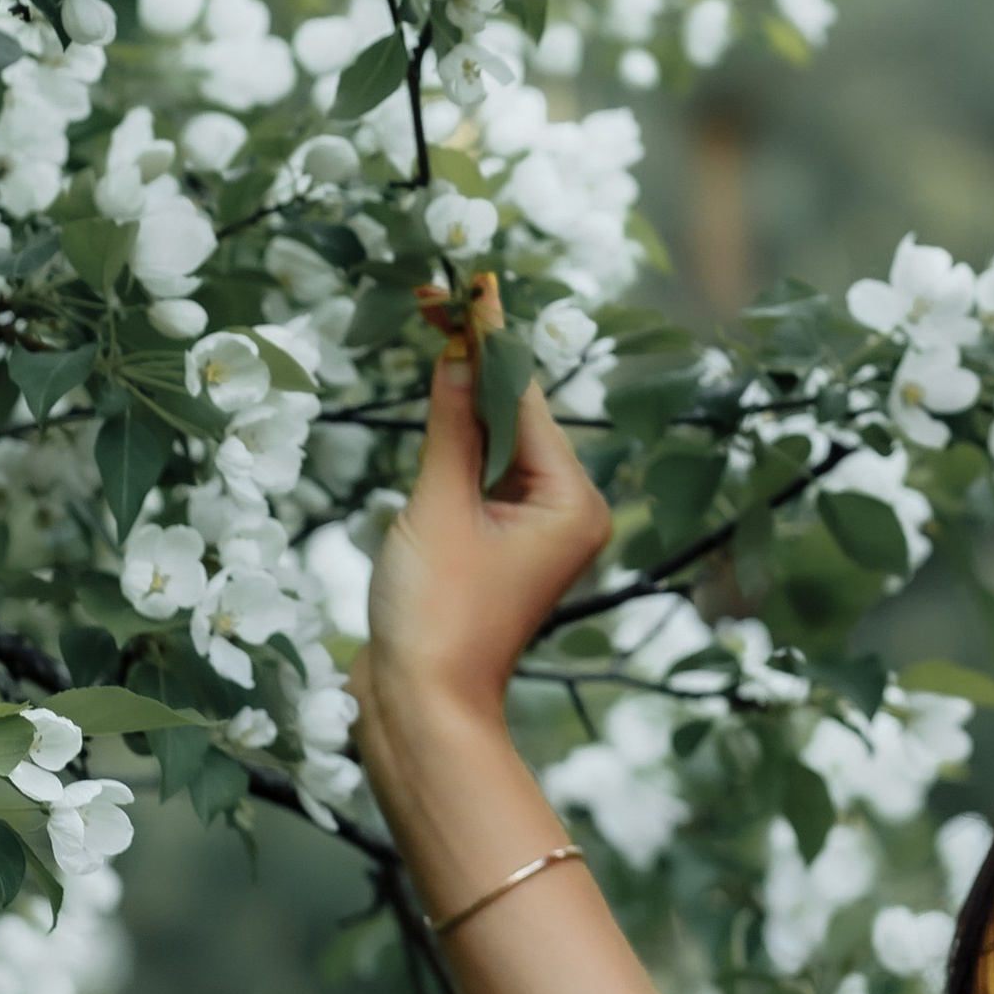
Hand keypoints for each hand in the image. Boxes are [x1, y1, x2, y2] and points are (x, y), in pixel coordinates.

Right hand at [355, 277, 611, 753]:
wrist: (420, 710)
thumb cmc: (437, 616)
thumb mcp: (437, 507)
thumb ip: (449, 427)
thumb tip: (454, 351)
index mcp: (573, 500)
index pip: (523, 399)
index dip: (491, 340)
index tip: (476, 284)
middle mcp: (567, 511)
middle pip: (515, 417)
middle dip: (474, 363)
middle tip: (441, 299)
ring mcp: (534, 532)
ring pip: (495, 445)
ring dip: (460, 403)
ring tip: (435, 334)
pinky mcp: (499, 548)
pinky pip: (480, 477)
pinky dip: (455, 445)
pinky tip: (433, 404)